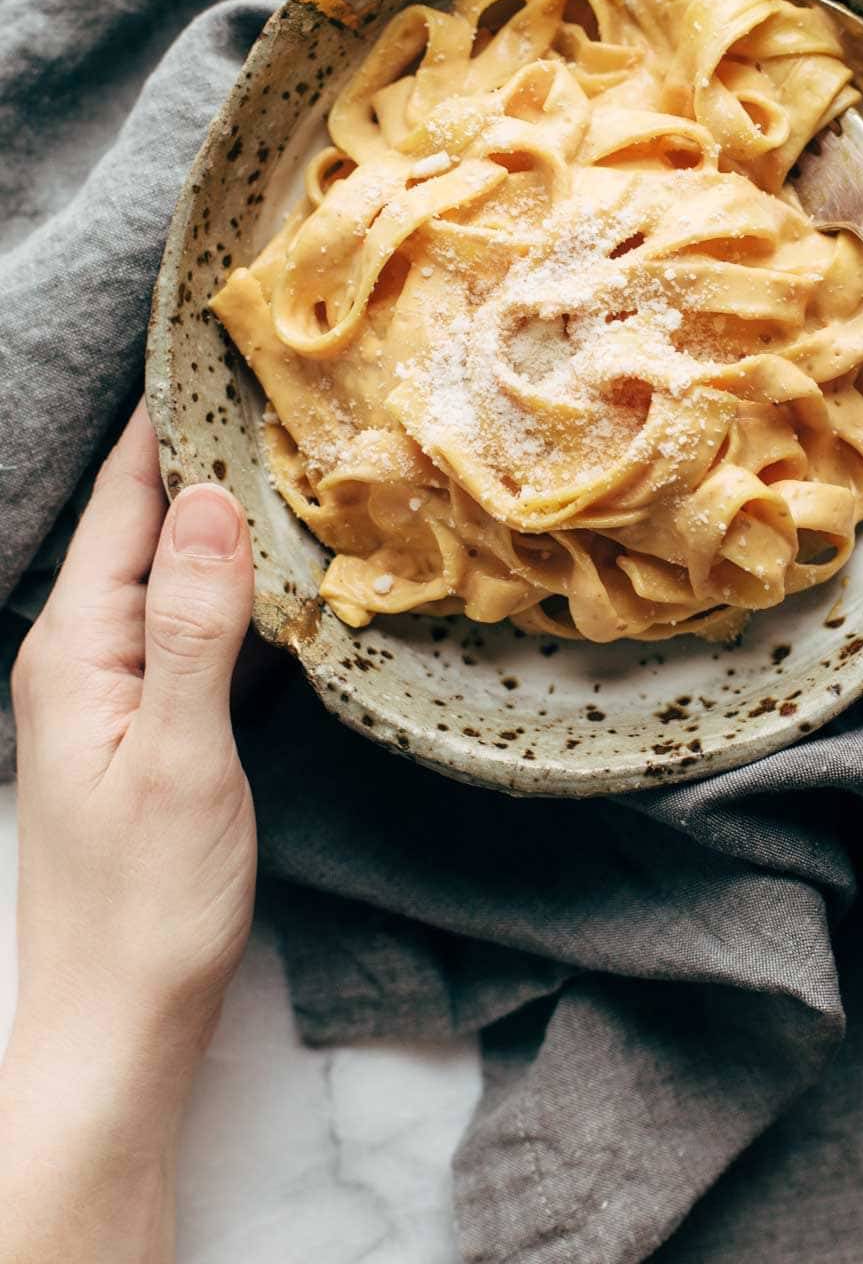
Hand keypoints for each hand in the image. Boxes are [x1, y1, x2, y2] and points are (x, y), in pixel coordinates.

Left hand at [0, 403, 255, 1262]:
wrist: (120, 1023)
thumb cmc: (145, 901)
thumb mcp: (179, 755)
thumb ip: (193, 626)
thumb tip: (208, 500)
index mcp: (74, 649)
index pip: (121, 505)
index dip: (163, 424)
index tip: (209, 347)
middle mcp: (80, 657)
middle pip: (138, 529)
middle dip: (194, 453)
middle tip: (269, 385)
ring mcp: (109, 694)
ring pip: (165, 574)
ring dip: (212, 517)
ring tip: (281, 453)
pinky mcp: (143, 727)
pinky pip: (183, 624)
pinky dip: (225, 582)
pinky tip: (270, 570)